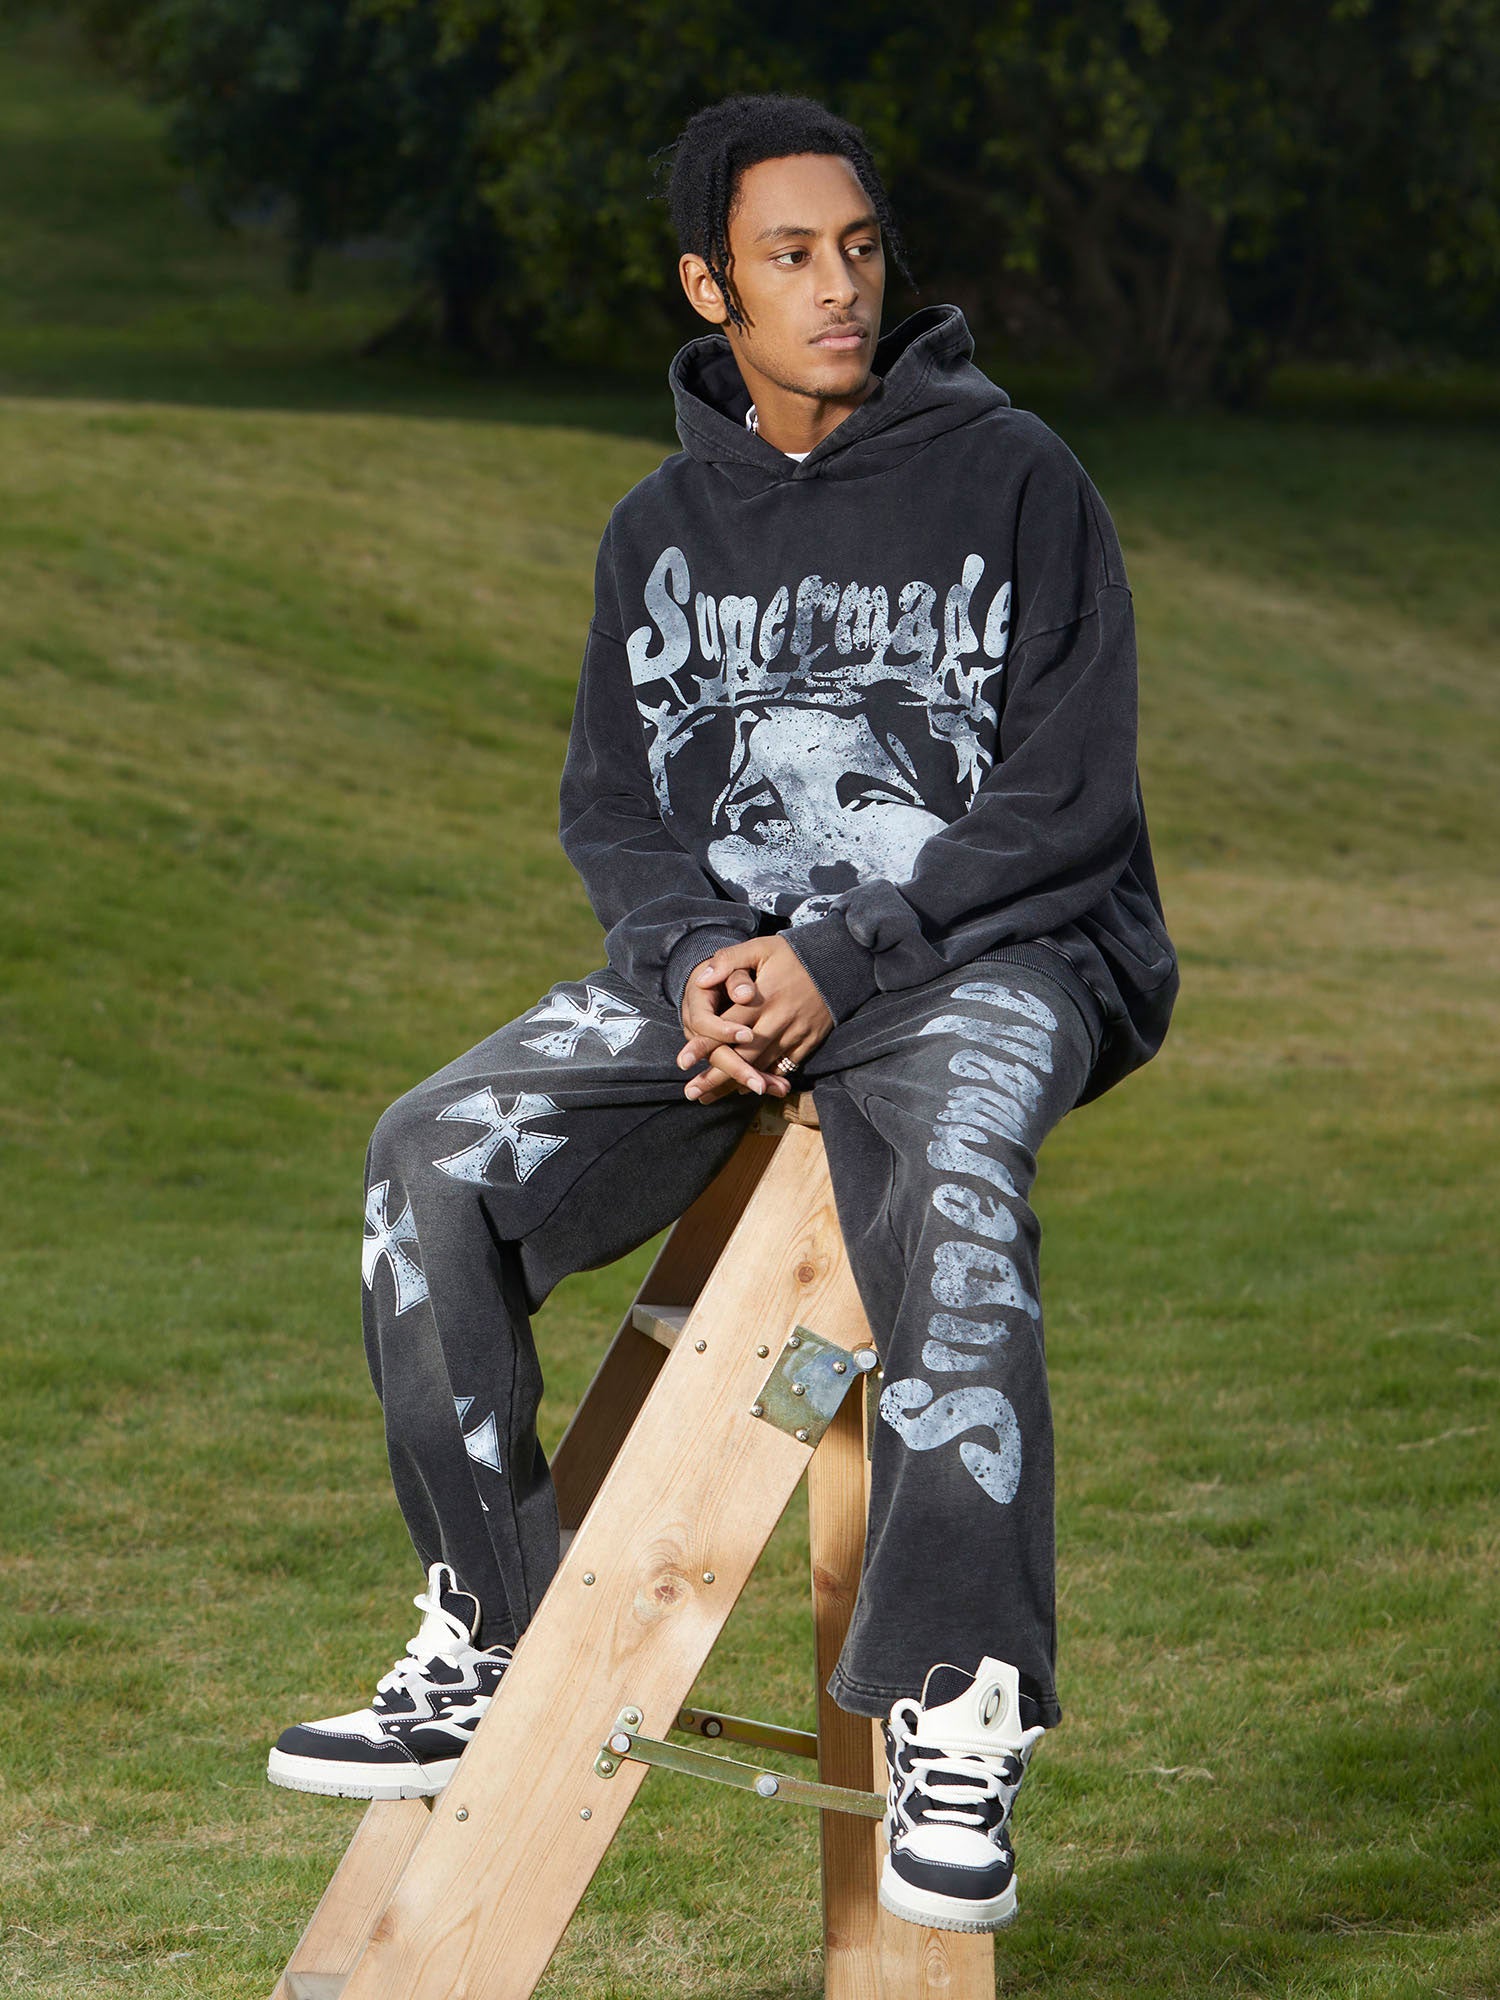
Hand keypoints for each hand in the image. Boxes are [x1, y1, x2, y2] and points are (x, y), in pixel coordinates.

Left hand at [678, 937, 832, 1103]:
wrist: (840, 962)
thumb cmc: (794, 955)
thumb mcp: (761, 948)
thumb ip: (729, 961)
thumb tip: (702, 979)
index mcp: (763, 999)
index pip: (727, 1027)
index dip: (704, 1044)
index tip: (682, 1061)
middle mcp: (778, 1020)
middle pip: (743, 1055)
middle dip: (716, 1075)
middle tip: (691, 1093)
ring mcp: (796, 1033)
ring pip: (763, 1065)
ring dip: (737, 1083)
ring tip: (710, 1097)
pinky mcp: (809, 1041)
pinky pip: (785, 1066)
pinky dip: (766, 1079)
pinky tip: (747, 1088)